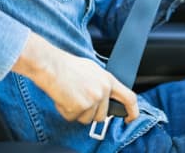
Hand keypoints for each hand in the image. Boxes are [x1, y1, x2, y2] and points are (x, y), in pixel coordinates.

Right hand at [12, 33, 138, 123]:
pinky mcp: (80, 107)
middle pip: (102, 116)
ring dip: (77, 113)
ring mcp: (92, 100)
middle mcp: (103, 90)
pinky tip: (63, 98)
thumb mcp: (93, 71)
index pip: (129, 98)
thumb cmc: (68, 66)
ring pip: (87, 119)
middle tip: (78, 99)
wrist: (52, 66)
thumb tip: (105, 95)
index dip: (132, 111)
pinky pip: (72, 118)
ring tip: (70, 96)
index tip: (129, 118)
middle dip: (90, 113)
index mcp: (108, 80)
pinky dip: (66, 111)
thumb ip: (102, 84)